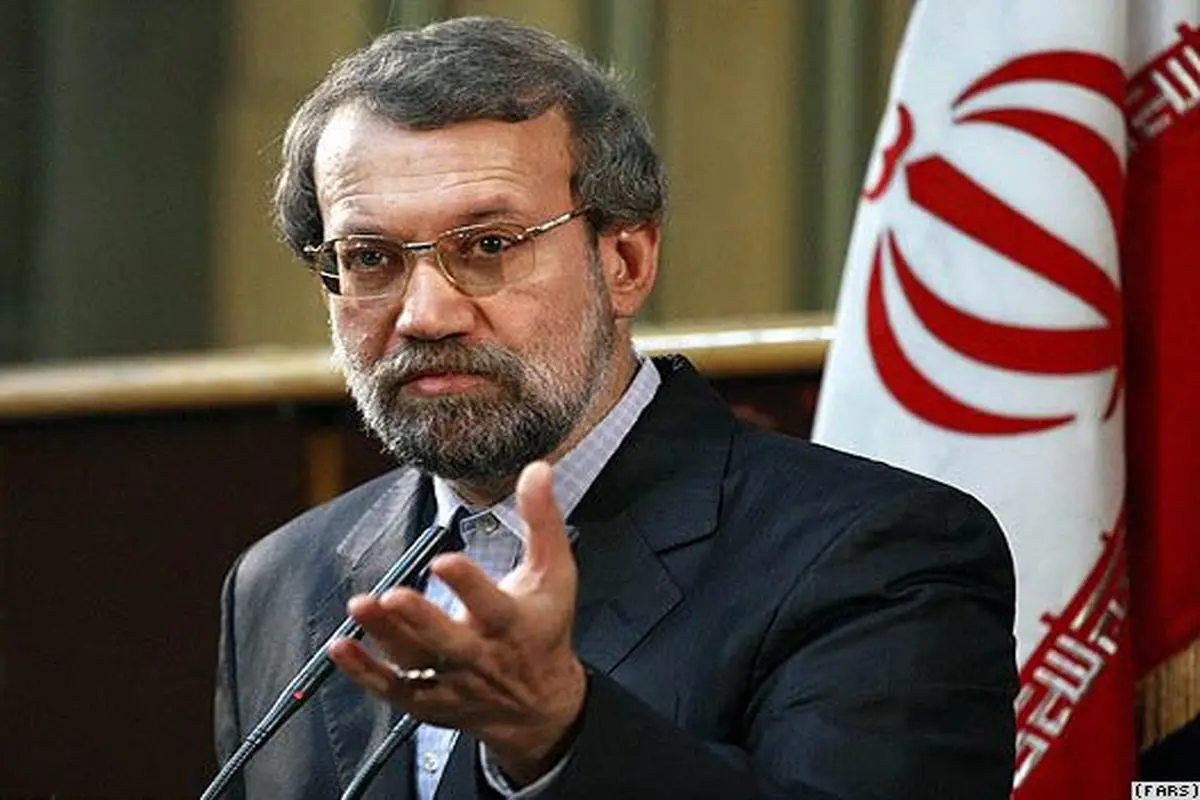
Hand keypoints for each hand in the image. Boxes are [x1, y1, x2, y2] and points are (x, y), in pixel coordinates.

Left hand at [327, 461, 586, 785]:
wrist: (540, 706)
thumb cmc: (544, 628)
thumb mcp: (554, 573)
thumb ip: (543, 520)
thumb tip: (536, 468)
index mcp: (512, 623)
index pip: (492, 605)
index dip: (468, 585)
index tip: (444, 560)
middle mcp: (480, 656)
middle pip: (447, 642)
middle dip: (420, 620)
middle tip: (394, 595)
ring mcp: (452, 681)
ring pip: (413, 663)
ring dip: (384, 637)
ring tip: (358, 605)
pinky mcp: (428, 701)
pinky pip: (391, 689)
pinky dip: (364, 672)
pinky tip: (340, 646)